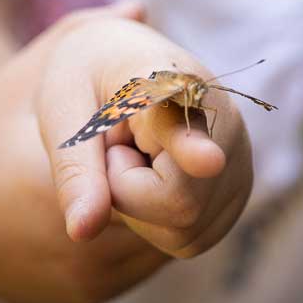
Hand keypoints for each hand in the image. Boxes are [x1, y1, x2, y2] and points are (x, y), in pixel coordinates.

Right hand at [0, 2, 174, 302]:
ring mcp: (91, 275)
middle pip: (177, 202)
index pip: (158, 167)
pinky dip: (151, 223)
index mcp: (60, 182)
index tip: (206, 143)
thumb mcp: (20, 81)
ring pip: (172, 232)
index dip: (180, 141)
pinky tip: (115, 193)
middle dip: (171, 163)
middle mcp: (82, 242)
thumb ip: (77, 38)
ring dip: (168, 194)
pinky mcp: (93, 293)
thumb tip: (137, 9)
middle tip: (132, 137)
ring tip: (125, 161)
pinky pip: (150, 254)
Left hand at [34, 12, 254, 260]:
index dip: (193, 147)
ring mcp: (239, 162)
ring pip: (182, 231)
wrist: (122, 62)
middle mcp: (223, 121)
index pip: (183, 122)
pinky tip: (155, 175)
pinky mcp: (236, 194)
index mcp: (171, 82)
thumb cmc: (88, 81)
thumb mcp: (62, 110)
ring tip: (137, 154)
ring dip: (141, 207)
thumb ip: (74, 170)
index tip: (208, 161)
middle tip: (115, 145)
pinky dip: (157, 221)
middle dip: (125, 189)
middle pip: (175, 204)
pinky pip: (188, 240)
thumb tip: (83, 231)